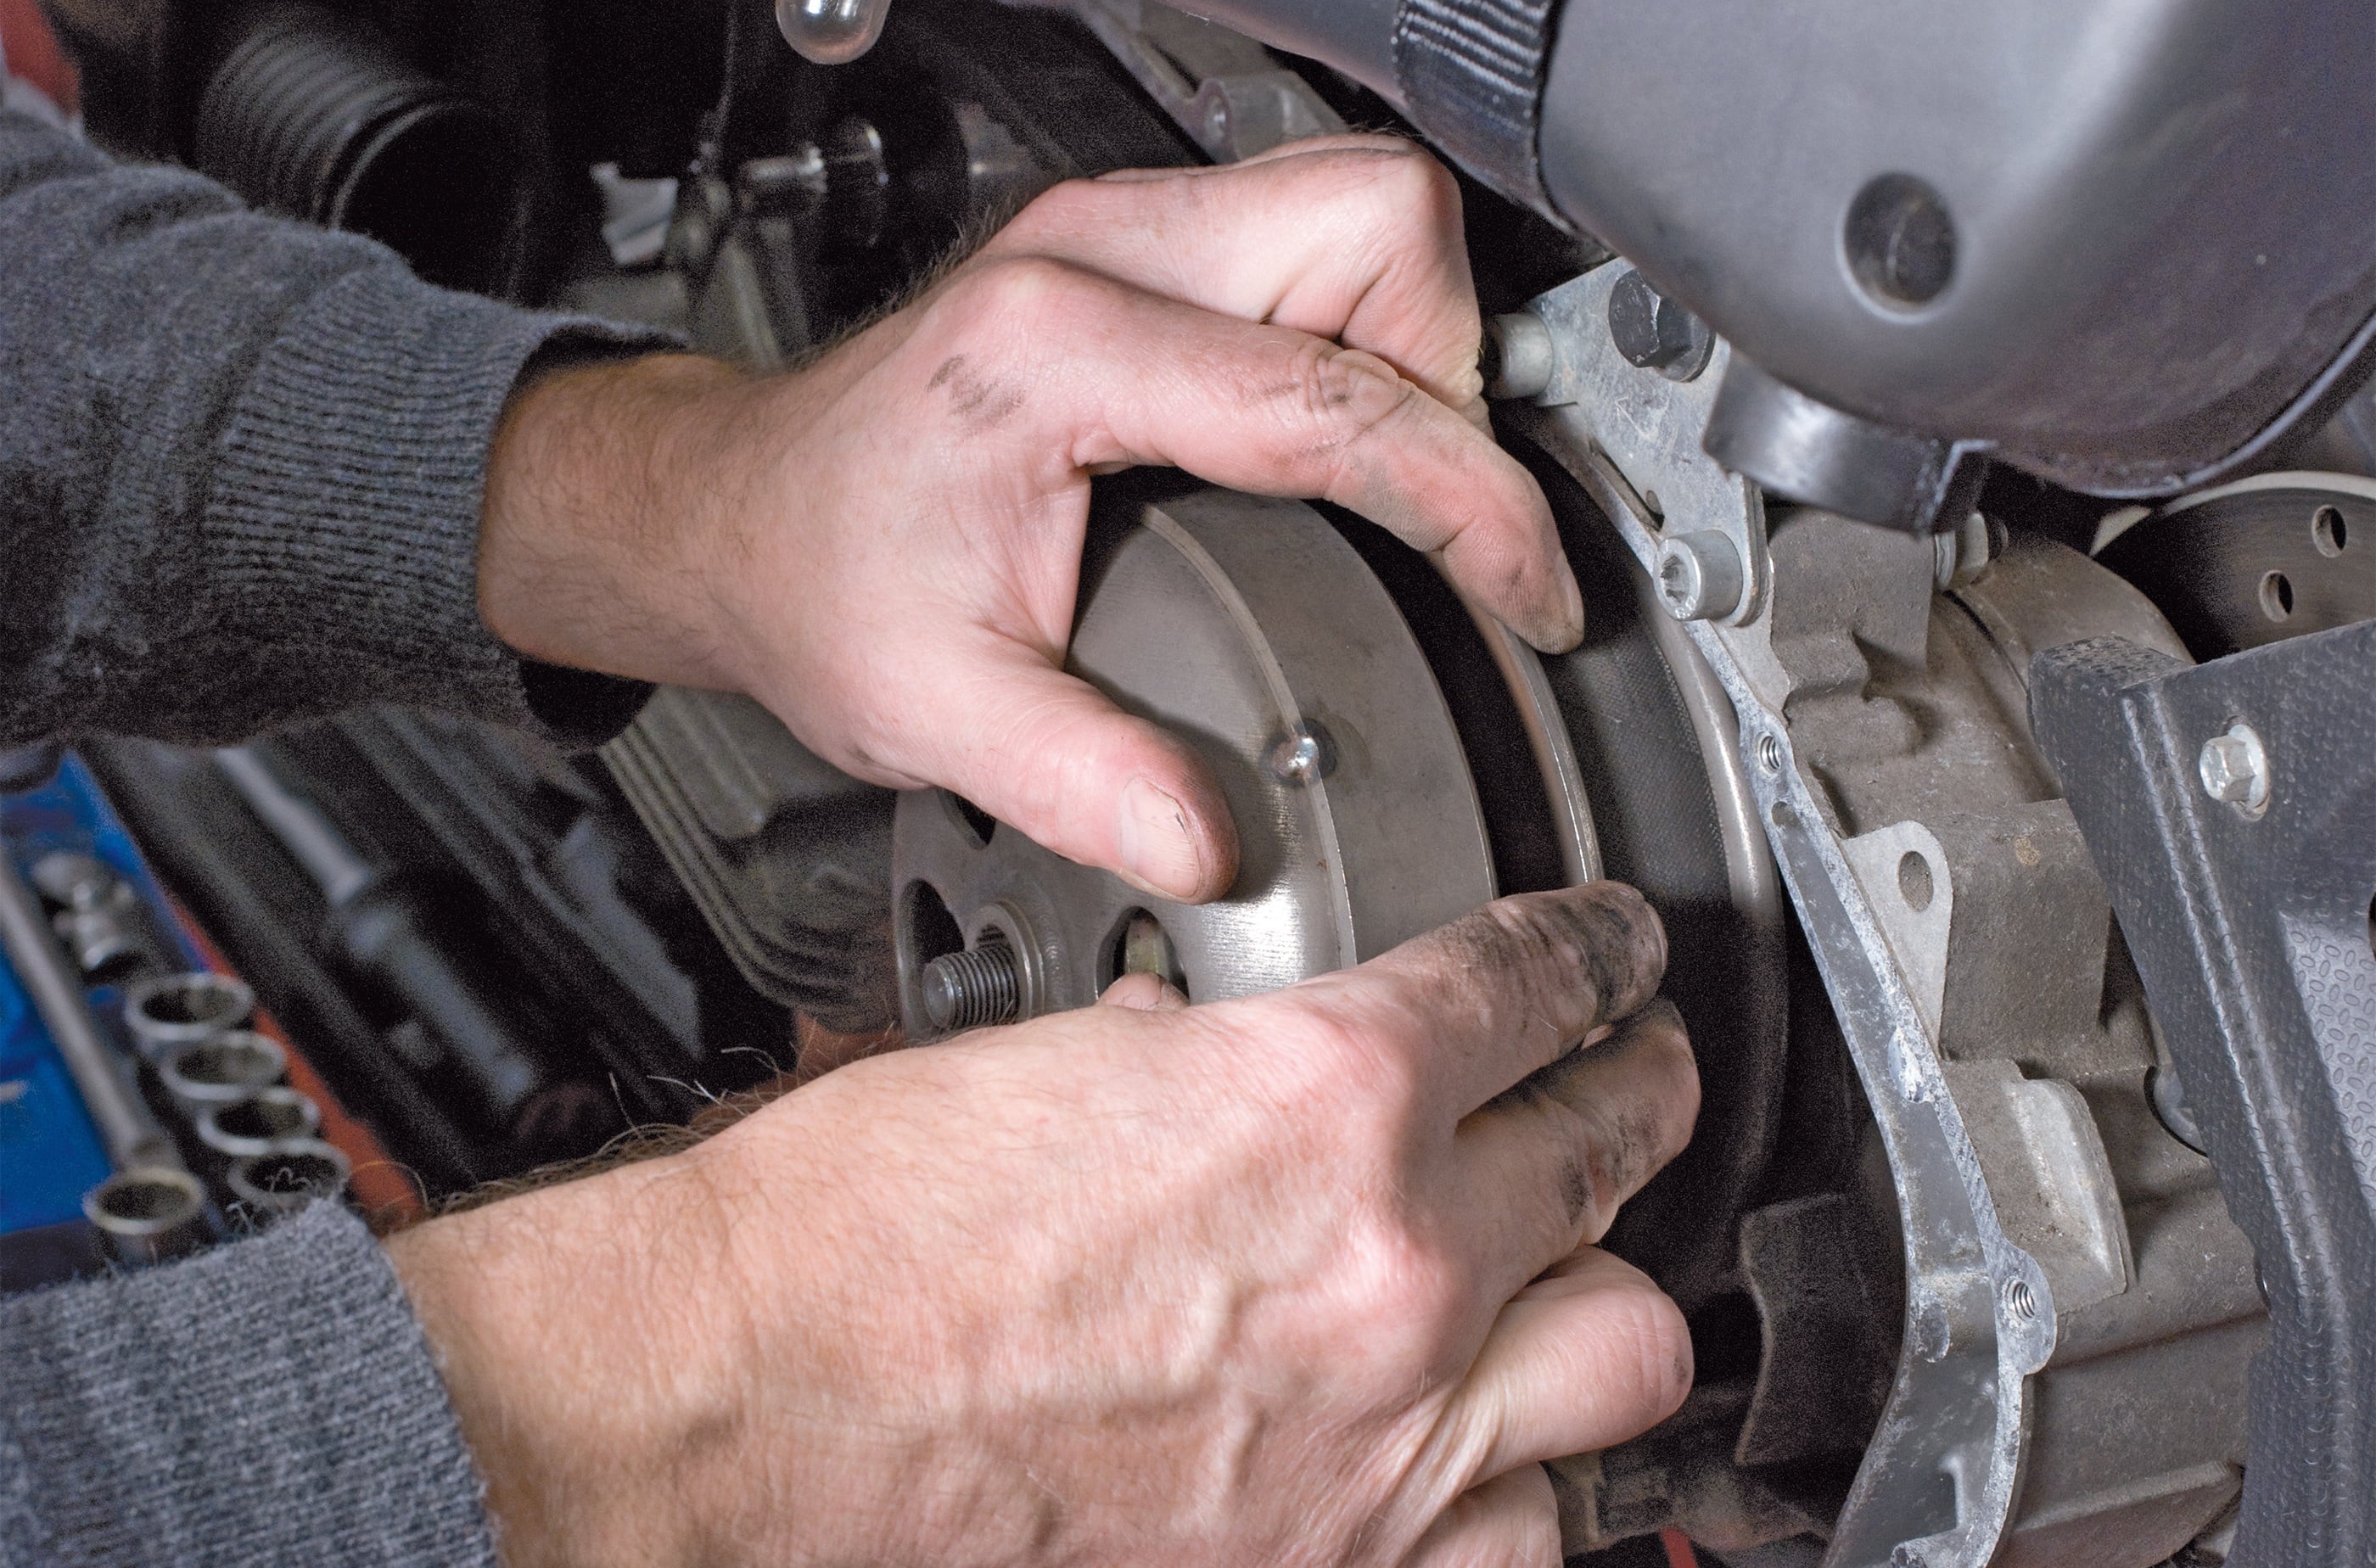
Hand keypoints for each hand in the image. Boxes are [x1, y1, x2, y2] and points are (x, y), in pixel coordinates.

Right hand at [387, 882, 1696, 1567]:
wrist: (746, 1410)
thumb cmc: (857, 1235)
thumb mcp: (1049, 1056)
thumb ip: (1193, 1058)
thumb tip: (1217, 1060)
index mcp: (1320, 1097)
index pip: (1534, 985)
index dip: (1594, 953)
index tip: (1612, 953)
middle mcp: (1391, 1264)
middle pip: (1614, 1144)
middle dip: (1639, 1085)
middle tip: (1636, 1065)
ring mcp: (1389, 1437)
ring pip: (1627, 1343)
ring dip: (1606, 1290)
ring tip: (1580, 1260)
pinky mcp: (1346, 1566)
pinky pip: (1532, 1525)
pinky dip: (1528, 1477)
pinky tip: (1491, 1441)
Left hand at [477, 136, 1579, 902]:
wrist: (738, 512)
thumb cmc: (817, 579)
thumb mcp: (930, 709)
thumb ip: (1076, 779)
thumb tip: (1206, 847)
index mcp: (1055, 353)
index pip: (1339, 398)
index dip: (1473, 504)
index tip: (1528, 596)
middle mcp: (1098, 253)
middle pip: (1383, 225)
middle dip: (1451, 373)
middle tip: (1438, 515)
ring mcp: (1118, 230)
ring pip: (1365, 206)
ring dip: (1419, 337)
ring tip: (1399, 480)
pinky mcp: (1135, 244)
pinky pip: (1316, 236)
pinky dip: (1369, 325)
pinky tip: (1345, 432)